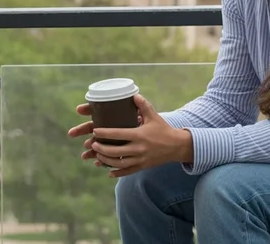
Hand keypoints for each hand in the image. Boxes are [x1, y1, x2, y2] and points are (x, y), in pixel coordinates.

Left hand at [70, 94, 191, 177]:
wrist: (177, 146)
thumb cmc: (163, 129)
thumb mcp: (153, 116)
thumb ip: (143, 106)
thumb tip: (134, 95)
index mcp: (139, 135)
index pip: (118, 134)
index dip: (105, 133)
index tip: (95, 131)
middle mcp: (139, 148)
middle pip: (116, 151)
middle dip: (102, 148)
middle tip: (92, 144)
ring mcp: (140, 159)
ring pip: (119, 163)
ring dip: (106, 160)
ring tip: (97, 155)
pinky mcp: (142, 166)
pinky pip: (128, 171)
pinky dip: (117, 172)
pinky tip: (109, 172)